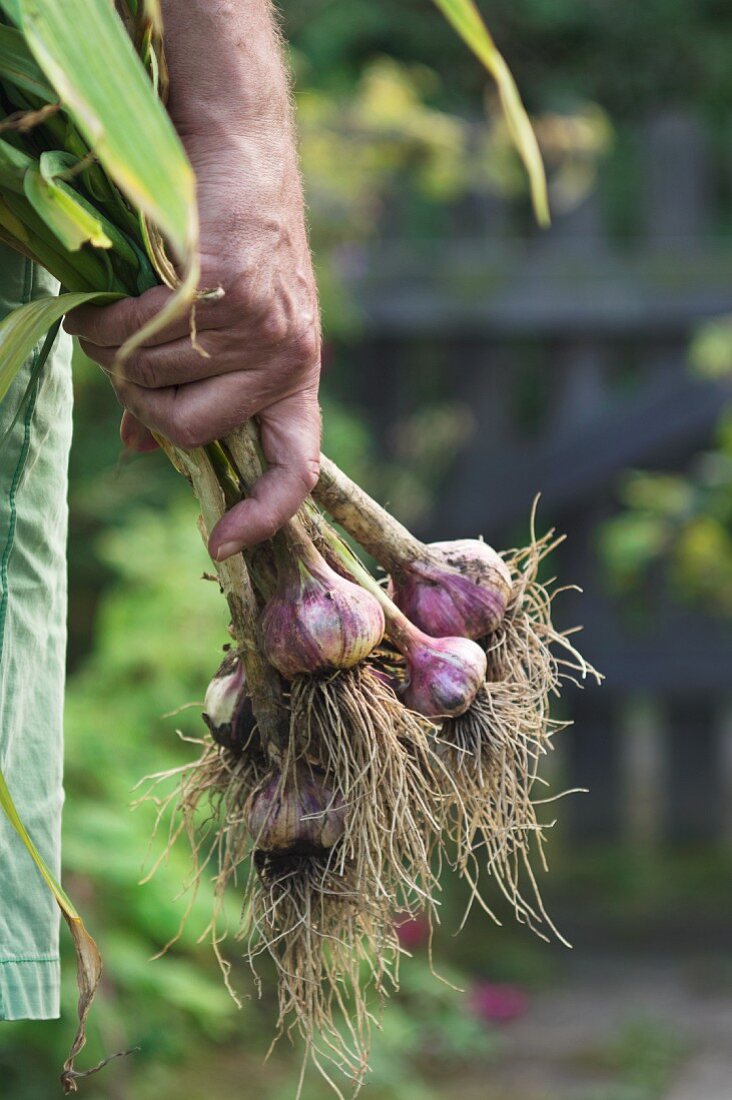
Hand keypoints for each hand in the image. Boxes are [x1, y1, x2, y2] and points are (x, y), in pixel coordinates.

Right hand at [64, 1, 320, 559]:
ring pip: (151, 380)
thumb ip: (193, 388)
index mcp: (293, 376)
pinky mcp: (226, 286)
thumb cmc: (228, 237)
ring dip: (116, 348)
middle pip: (187, 432)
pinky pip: (136, 334)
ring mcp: (260, 325)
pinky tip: (112, 289)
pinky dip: (104, 318)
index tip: (222, 543)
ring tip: (123, 305)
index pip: (295, 467)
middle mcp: (286, 358)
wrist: (237, 142)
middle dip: (139, 401)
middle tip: (124, 356)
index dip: (263, 514)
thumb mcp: (228, 322)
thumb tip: (143, 451)